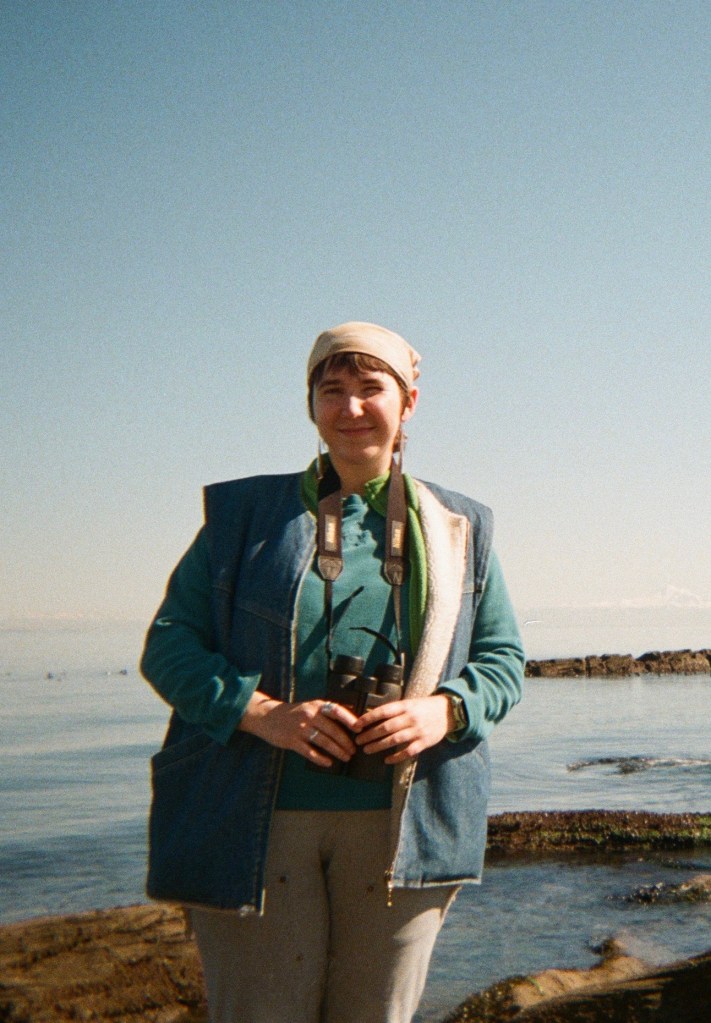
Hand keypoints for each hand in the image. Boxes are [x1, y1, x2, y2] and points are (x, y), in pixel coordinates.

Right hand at [238, 693, 359, 767]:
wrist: (268, 716)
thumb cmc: (294, 713)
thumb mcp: (310, 706)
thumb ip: (327, 711)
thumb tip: (351, 716)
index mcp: (316, 706)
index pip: (337, 711)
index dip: (350, 719)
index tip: (359, 728)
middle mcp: (310, 715)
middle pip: (333, 730)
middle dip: (346, 742)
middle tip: (353, 750)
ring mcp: (301, 729)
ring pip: (324, 742)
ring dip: (337, 751)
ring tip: (346, 757)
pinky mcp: (292, 741)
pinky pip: (310, 752)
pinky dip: (321, 759)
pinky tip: (329, 763)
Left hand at [353, 694, 452, 763]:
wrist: (448, 712)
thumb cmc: (424, 707)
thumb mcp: (410, 703)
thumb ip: (395, 710)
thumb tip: (372, 717)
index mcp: (405, 706)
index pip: (383, 711)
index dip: (368, 718)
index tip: (356, 725)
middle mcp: (410, 718)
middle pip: (386, 727)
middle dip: (370, 735)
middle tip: (358, 740)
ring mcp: (418, 731)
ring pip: (394, 740)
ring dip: (378, 746)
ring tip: (367, 750)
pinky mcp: (424, 743)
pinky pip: (408, 752)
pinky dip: (396, 757)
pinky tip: (386, 760)